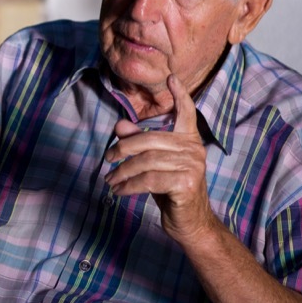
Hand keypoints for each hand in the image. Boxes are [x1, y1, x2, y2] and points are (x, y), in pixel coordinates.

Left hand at [104, 74, 216, 242]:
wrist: (191, 225)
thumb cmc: (171, 191)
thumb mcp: (153, 164)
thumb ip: (139, 143)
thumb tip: (119, 125)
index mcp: (188, 140)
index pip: (187, 113)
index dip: (180, 95)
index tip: (171, 77)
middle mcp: (194, 149)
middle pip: (150, 140)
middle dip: (123, 148)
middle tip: (107, 158)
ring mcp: (192, 166)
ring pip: (146, 161)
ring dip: (122, 171)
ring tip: (109, 180)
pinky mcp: (186, 184)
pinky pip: (148, 180)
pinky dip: (129, 186)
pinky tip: (119, 191)